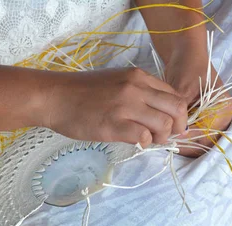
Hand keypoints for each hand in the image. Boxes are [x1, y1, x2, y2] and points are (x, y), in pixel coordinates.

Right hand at [45, 68, 187, 146]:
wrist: (53, 96)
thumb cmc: (81, 92)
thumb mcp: (115, 81)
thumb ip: (138, 92)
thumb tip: (157, 112)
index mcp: (138, 77)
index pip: (174, 95)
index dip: (178, 114)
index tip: (171, 125)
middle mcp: (136, 88)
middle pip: (177, 109)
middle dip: (178, 127)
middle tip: (166, 137)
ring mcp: (125, 106)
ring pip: (164, 125)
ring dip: (161, 138)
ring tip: (147, 140)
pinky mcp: (113, 125)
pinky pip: (143, 136)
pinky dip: (144, 143)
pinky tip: (134, 141)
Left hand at [163, 48, 231, 156]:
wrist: (185, 51)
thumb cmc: (188, 66)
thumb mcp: (184, 90)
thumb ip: (181, 112)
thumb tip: (176, 134)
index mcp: (223, 111)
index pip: (206, 137)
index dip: (187, 141)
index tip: (168, 139)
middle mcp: (220, 118)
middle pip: (201, 141)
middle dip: (183, 143)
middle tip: (162, 140)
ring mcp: (209, 118)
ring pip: (194, 138)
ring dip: (179, 139)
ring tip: (161, 135)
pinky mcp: (198, 116)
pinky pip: (189, 131)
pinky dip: (177, 132)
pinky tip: (164, 130)